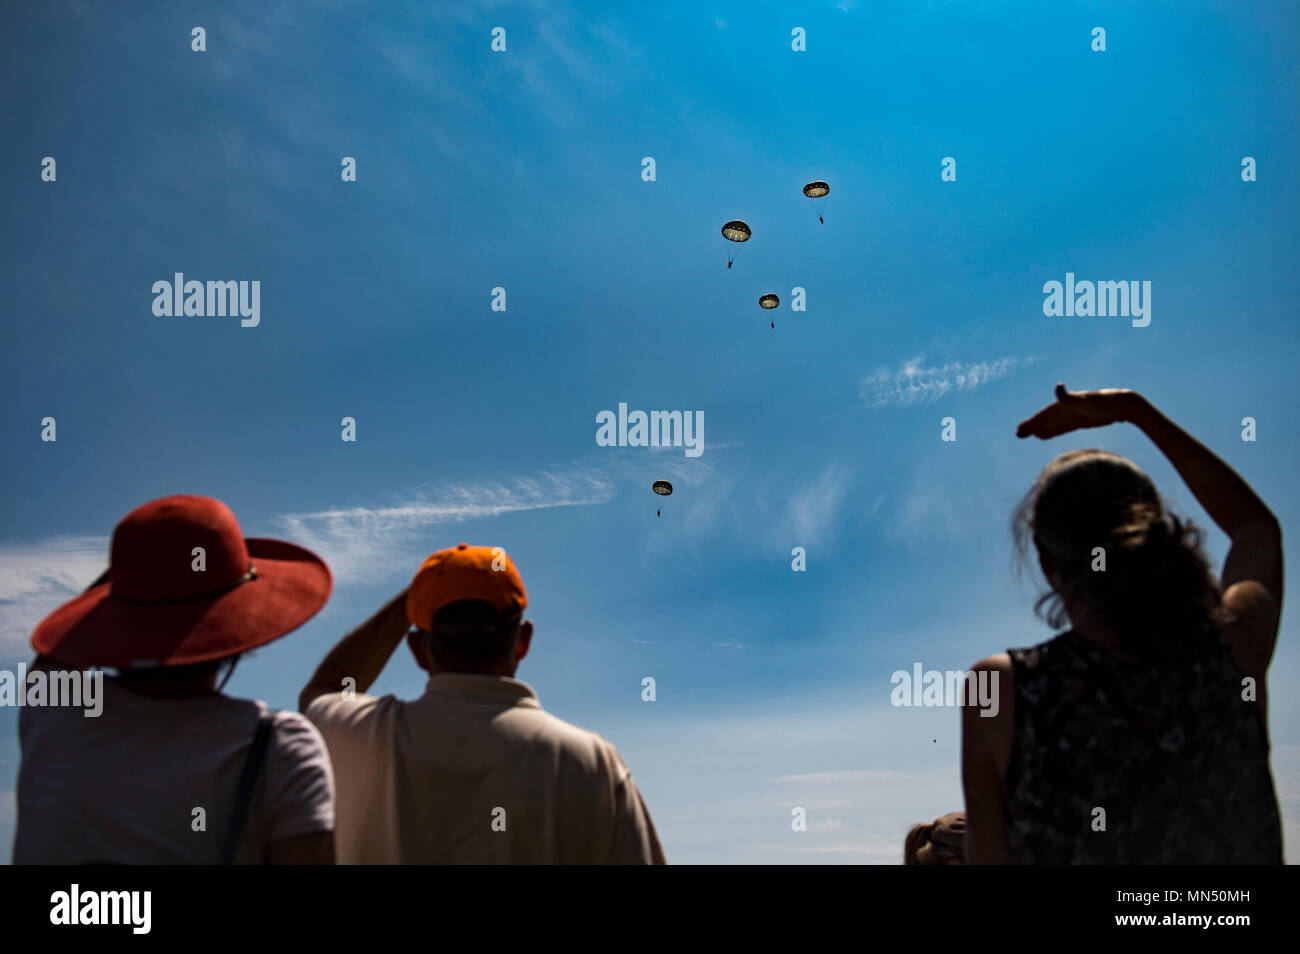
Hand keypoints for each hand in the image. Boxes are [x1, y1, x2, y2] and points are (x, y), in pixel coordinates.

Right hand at [1015, 383, 1137, 438]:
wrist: (1124, 405)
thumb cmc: (1105, 402)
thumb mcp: (1085, 400)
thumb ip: (1069, 397)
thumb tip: (1057, 387)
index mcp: (1066, 404)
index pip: (1046, 414)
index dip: (1034, 421)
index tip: (1021, 429)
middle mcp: (1068, 409)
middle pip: (1047, 419)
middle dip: (1033, 426)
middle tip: (1018, 434)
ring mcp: (1074, 415)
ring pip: (1053, 424)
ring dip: (1040, 429)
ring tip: (1027, 435)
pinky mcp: (1081, 421)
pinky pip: (1062, 428)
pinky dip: (1052, 431)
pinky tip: (1044, 436)